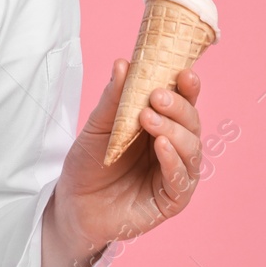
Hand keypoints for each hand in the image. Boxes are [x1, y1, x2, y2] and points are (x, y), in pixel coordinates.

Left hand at [51, 58, 204, 259]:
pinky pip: (181, 179)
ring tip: (149, 119)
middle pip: (191, 122)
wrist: (73, 203)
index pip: (182, 101)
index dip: (187, 86)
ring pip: (191, 148)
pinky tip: (161, 146)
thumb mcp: (98, 126)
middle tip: (156, 97)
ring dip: (174, 131)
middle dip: (178, 107)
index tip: (183, 72)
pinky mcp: (173, 199)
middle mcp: (174, 146)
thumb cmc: (90, 162)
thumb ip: (114, 99)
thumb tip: (123, 63)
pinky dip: (173, 161)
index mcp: (161, 123)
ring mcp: (176, 173)